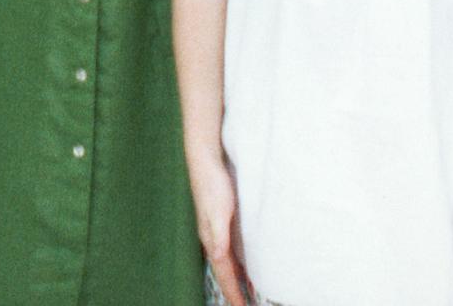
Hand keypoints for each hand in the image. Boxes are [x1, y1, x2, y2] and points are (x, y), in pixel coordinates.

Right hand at [190, 154, 251, 304]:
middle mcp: (213, 239)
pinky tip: (247, 263)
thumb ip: (218, 234)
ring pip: (228, 263)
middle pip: (225, 273)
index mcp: (212, 240)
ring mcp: (217, 231)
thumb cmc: (212, 184)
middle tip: (244, 305)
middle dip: (234, 291)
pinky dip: (239, 263)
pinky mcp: (222, 222)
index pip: (224, 274)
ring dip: (237, 279)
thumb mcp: (218, 210)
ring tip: (247, 293)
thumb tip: (219, 257)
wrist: (205, 161)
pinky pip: (232, 251)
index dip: (233, 293)